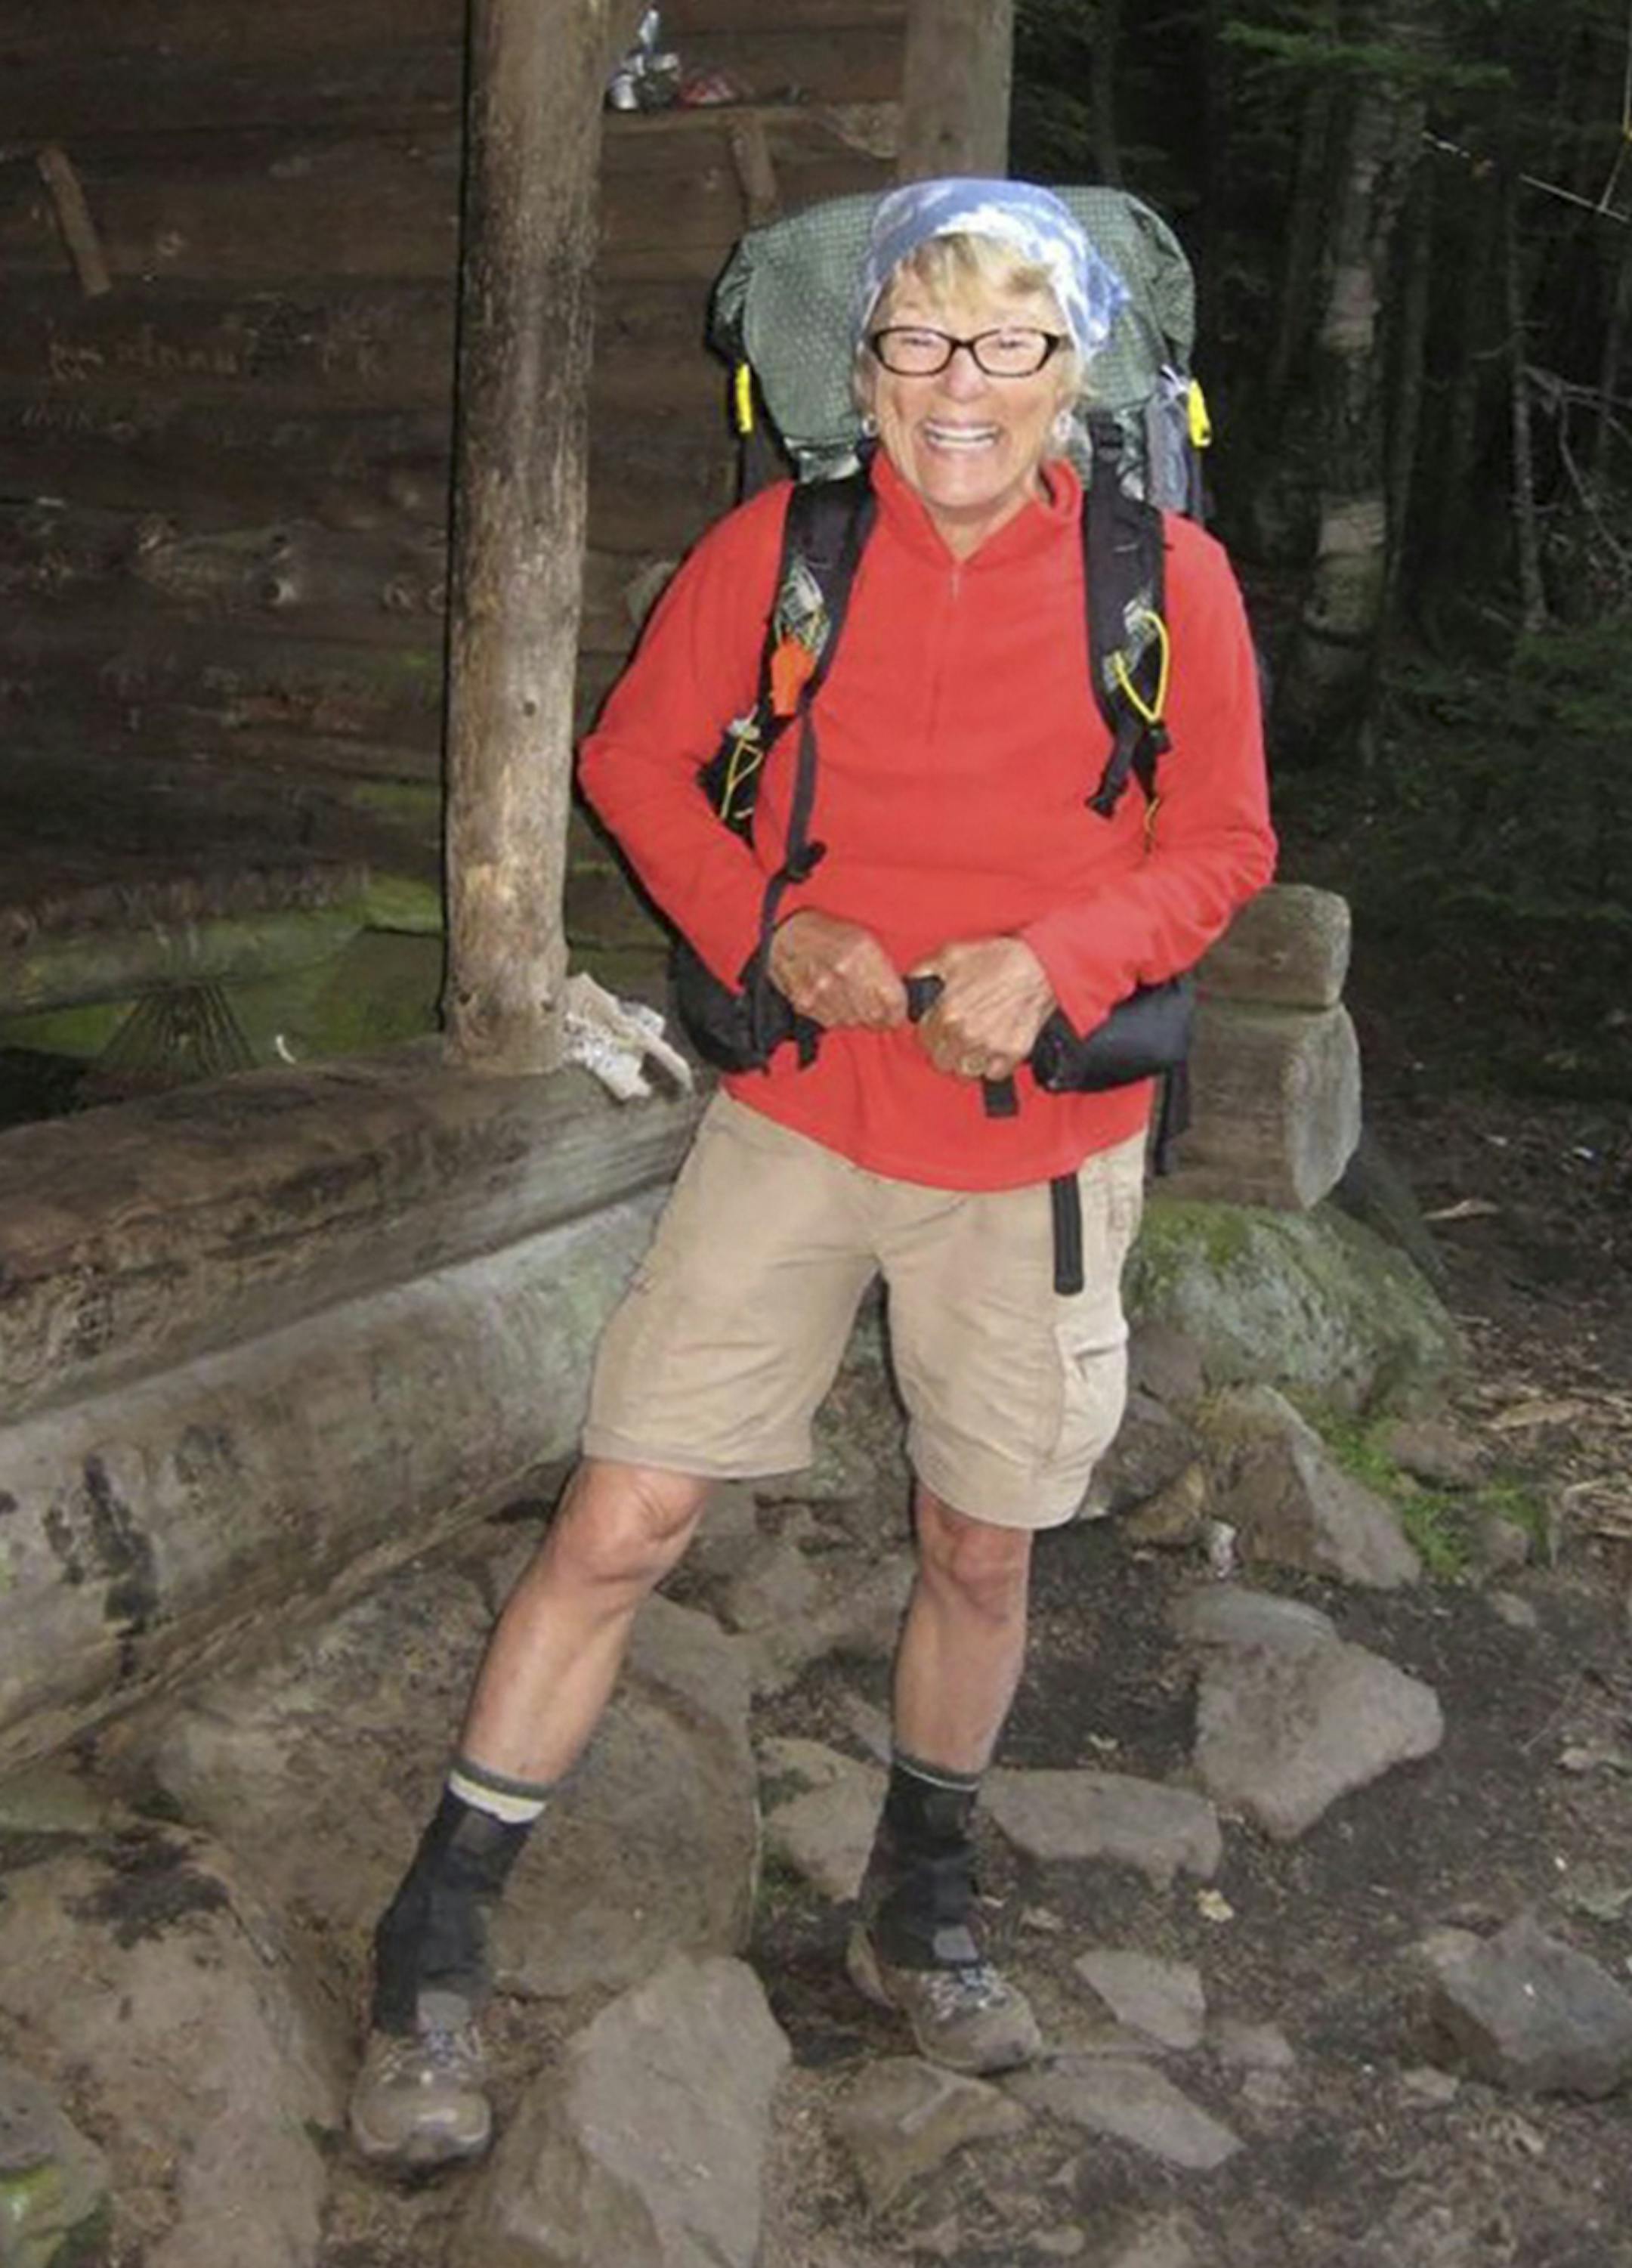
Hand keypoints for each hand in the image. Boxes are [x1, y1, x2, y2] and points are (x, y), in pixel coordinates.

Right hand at [768, 909, 906, 1030]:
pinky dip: (837, 1017)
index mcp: (863, 951)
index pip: (894, 1000)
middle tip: (877, 1012)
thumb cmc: (826, 932)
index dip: (899, 1011)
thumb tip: (899, 995)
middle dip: (880, 1017)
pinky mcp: (805, 1002)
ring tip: (852, 1001)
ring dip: (858, 1017)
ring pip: (854, 1022)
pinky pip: (832, 1022)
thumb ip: (883, 967)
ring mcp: (822, 990)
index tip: (898, 1013)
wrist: (782, 932)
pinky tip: (834, 1002)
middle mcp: (843, 972)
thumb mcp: (863, 937)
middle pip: (874, 1016)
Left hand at [908, 937, 1056, 1080]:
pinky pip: (992, 1074)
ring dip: (966, 1060)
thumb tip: (909, 986)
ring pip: (964, 1071)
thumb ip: (923, 971)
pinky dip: (991, 1065)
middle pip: (941, 1061)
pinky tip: (993, 1047)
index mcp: (946, 1012)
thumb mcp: (951, 954)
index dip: (930, 1032)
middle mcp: (965, 1034)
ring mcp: (989, 1046)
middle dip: (946, 1049)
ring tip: (974, 1043)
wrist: (1039, 965)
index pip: (922, 1040)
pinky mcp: (1012, 1053)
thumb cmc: (997, 957)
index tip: (940, 1026)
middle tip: (957, 1035)